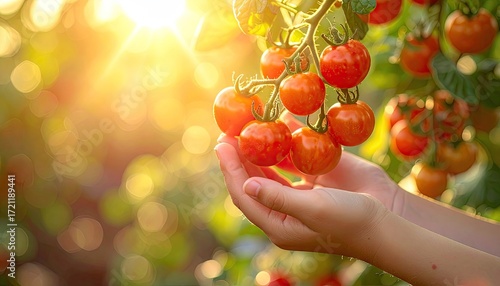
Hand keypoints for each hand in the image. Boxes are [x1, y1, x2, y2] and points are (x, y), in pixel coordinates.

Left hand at [214, 111, 401, 256]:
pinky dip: (284, 145)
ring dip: (257, 151)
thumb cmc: (349, 221)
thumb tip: (245, 184)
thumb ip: (278, 197)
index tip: (222, 145)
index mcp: (278, 223)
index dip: (231, 169)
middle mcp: (284, 208)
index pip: (245, 194)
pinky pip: (293, 159)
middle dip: (240, 157)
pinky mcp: (315, 178)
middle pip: (253, 180)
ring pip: (270, 170)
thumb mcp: (312, 210)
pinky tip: (277, 128)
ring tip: (246, 129)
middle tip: (229, 131)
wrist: (388, 218)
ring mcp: (299, 192)